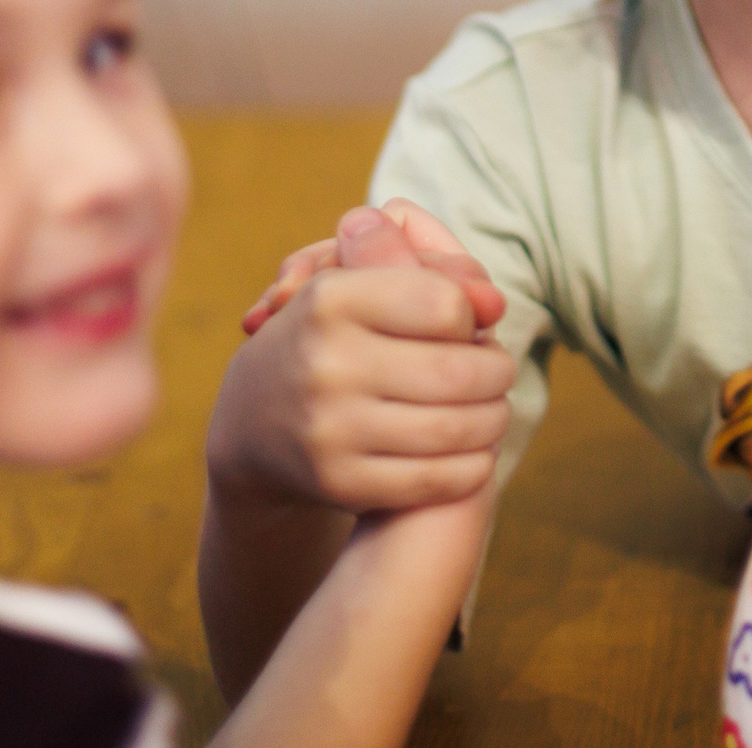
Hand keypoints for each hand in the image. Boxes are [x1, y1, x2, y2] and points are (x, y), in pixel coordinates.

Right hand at [209, 208, 515, 512]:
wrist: (253, 421)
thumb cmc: (330, 336)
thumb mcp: (360, 282)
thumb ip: (435, 269)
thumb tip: (493, 300)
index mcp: (330, 299)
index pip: (445, 304)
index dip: (470, 315)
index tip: (468, 325)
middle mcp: (325, 363)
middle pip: (459, 371)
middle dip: (496, 372)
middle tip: (498, 372)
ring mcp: (329, 428)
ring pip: (456, 428)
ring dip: (492, 419)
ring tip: (492, 409)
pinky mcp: (340, 483)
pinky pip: (438, 478)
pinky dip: (472, 465)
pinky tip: (474, 451)